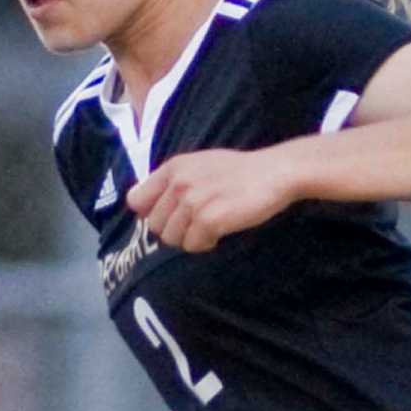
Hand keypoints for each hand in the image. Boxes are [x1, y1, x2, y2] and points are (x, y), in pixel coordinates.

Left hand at [126, 146, 299, 251]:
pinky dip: (206, 244)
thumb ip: (171, 182)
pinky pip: (193, 245)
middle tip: (198, 223)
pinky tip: (221, 231)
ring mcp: (193, 201)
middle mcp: (179, 183)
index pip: (136, 201)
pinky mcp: (209, 219)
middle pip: (155, 226)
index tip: (170, 216)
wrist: (274, 173)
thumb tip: (142, 206)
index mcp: (173, 168)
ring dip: (191, 238)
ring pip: (172, 239)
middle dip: (174, 230)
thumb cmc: (238, 172)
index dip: (151, 213)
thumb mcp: (198, 165)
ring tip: (211, 225)